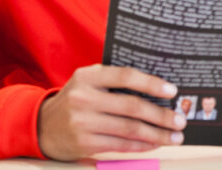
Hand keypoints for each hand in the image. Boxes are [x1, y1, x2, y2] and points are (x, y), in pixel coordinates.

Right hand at [37, 64, 185, 159]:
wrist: (40, 126)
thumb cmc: (76, 99)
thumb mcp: (88, 81)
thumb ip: (115, 79)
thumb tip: (158, 85)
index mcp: (87, 77)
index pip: (125, 76)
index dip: (151, 83)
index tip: (172, 92)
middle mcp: (83, 98)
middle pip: (131, 107)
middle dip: (161, 115)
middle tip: (180, 120)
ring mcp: (82, 123)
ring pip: (128, 129)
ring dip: (156, 134)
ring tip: (174, 136)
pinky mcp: (83, 143)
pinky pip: (119, 145)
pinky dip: (141, 145)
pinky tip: (155, 143)